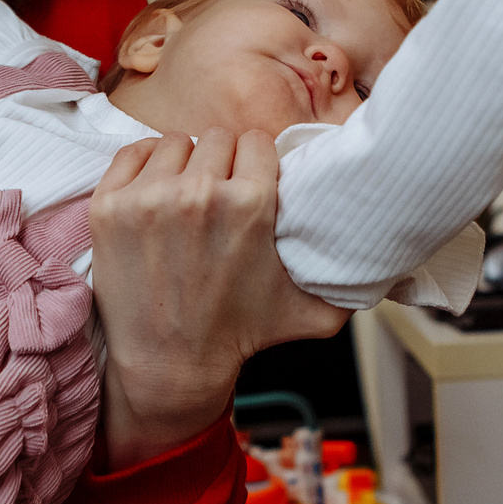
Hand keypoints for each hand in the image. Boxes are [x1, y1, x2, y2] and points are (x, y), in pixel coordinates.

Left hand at [89, 130, 349, 466]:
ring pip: (176, 142)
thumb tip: (393, 262)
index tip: (252, 184)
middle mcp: (200, 194)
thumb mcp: (312, 312)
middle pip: (218, 138)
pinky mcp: (109, 205)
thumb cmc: (239, 334)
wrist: (171, 365)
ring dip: (185, 165)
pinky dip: (144, 167)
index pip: (258, 142)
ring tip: (187, 202)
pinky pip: (132, 152)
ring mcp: (148, 198)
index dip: (258, 163)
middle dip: (223, 163)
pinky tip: (155, 196)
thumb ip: (353, 282)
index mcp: (251, 204)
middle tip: (220, 198)